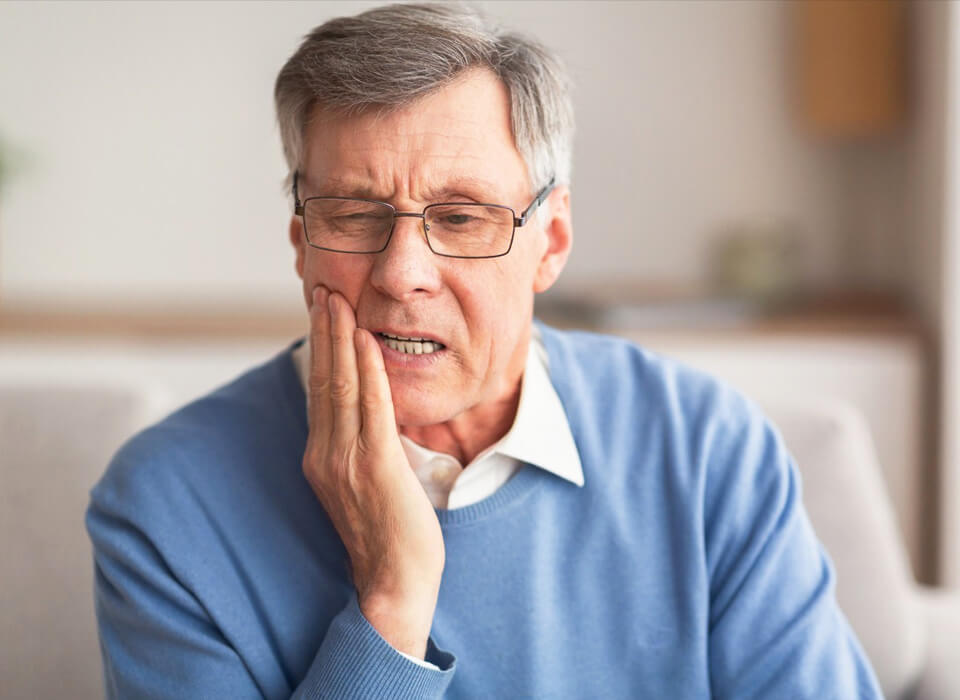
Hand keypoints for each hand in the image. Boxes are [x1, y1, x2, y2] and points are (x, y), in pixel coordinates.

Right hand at [302, 286, 444, 659]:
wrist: (394, 582)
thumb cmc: (387, 534)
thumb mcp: (363, 482)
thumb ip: (360, 445)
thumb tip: (369, 411)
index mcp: (321, 457)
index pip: (320, 391)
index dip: (320, 349)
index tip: (322, 313)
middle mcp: (326, 454)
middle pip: (324, 380)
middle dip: (323, 332)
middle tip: (324, 290)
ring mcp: (347, 461)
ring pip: (341, 386)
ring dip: (340, 339)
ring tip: (337, 301)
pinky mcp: (375, 467)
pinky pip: (370, 408)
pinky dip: (367, 370)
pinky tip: (367, 341)